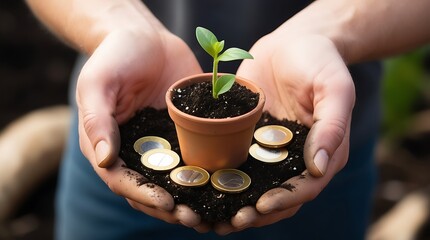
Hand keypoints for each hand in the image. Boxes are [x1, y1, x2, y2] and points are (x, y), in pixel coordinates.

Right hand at [76, 28, 205, 228]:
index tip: (168, 204)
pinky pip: (194, 158)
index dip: (144, 195)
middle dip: (171, 208)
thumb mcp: (98, 83)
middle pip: (150, 189)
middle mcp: (134, 151)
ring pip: (174, 181)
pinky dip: (207, 176)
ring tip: (214, 213)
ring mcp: (160, 145)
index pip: (121, 180)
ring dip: (192, 199)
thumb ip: (97, 120)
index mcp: (107, 145)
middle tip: (197, 218)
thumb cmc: (115, 56)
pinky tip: (226, 185)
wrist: (145, 38)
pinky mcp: (183, 135)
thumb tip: (104, 160)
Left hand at [215, 30, 354, 233]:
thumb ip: (332, 126)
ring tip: (210, 217)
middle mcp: (295, 158)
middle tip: (228, 223)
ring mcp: (271, 150)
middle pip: (277, 196)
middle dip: (254, 213)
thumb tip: (319, 168)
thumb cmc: (320, 61)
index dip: (283, 200)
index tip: (259, 207)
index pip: (304, 187)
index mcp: (322, 152)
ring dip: (235, 204)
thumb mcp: (334, 88)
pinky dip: (222, 179)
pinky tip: (201, 187)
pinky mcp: (250, 139)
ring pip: (254, 186)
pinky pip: (236, 162)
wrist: (295, 42)